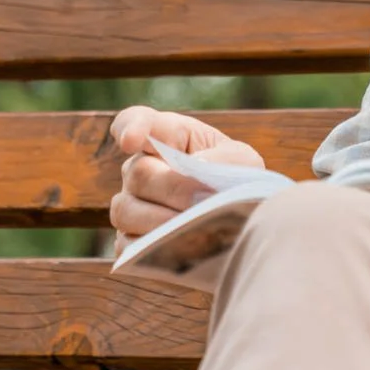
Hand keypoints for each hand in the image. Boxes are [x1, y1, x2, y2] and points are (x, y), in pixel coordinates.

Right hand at [108, 106, 264, 251]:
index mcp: (166, 137)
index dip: (130, 127)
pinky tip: (180, 248)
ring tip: (194, 228)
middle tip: (201, 201)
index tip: (130, 140)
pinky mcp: (130, 240)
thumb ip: (224, 158)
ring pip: (125, 210)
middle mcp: (140, 168)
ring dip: (162, 221)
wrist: (241, 224)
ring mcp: (131, 205)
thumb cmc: (238, 182)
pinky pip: (127, 246)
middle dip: (172, 187)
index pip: (134, 120)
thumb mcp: (243, 161)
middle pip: (137, 172)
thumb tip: (196, 169)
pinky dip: (153, 248)